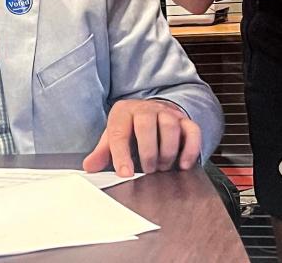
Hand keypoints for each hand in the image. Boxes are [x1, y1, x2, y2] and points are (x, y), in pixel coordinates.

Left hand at [82, 99, 201, 176]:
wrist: (153, 113)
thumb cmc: (131, 129)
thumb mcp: (113, 137)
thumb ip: (102, 152)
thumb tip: (89, 167)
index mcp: (124, 112)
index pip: (120, 132)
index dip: (121, 155)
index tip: (125, 173)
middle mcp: (146, 108)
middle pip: (146, 125)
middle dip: (148, 152)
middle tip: (148, 170)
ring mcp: (167, 113)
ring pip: (170, 127)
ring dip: (167, 152)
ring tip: (162, 167)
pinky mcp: (185, 121)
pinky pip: (192, 131)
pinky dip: (190, 150)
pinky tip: (183, 165)